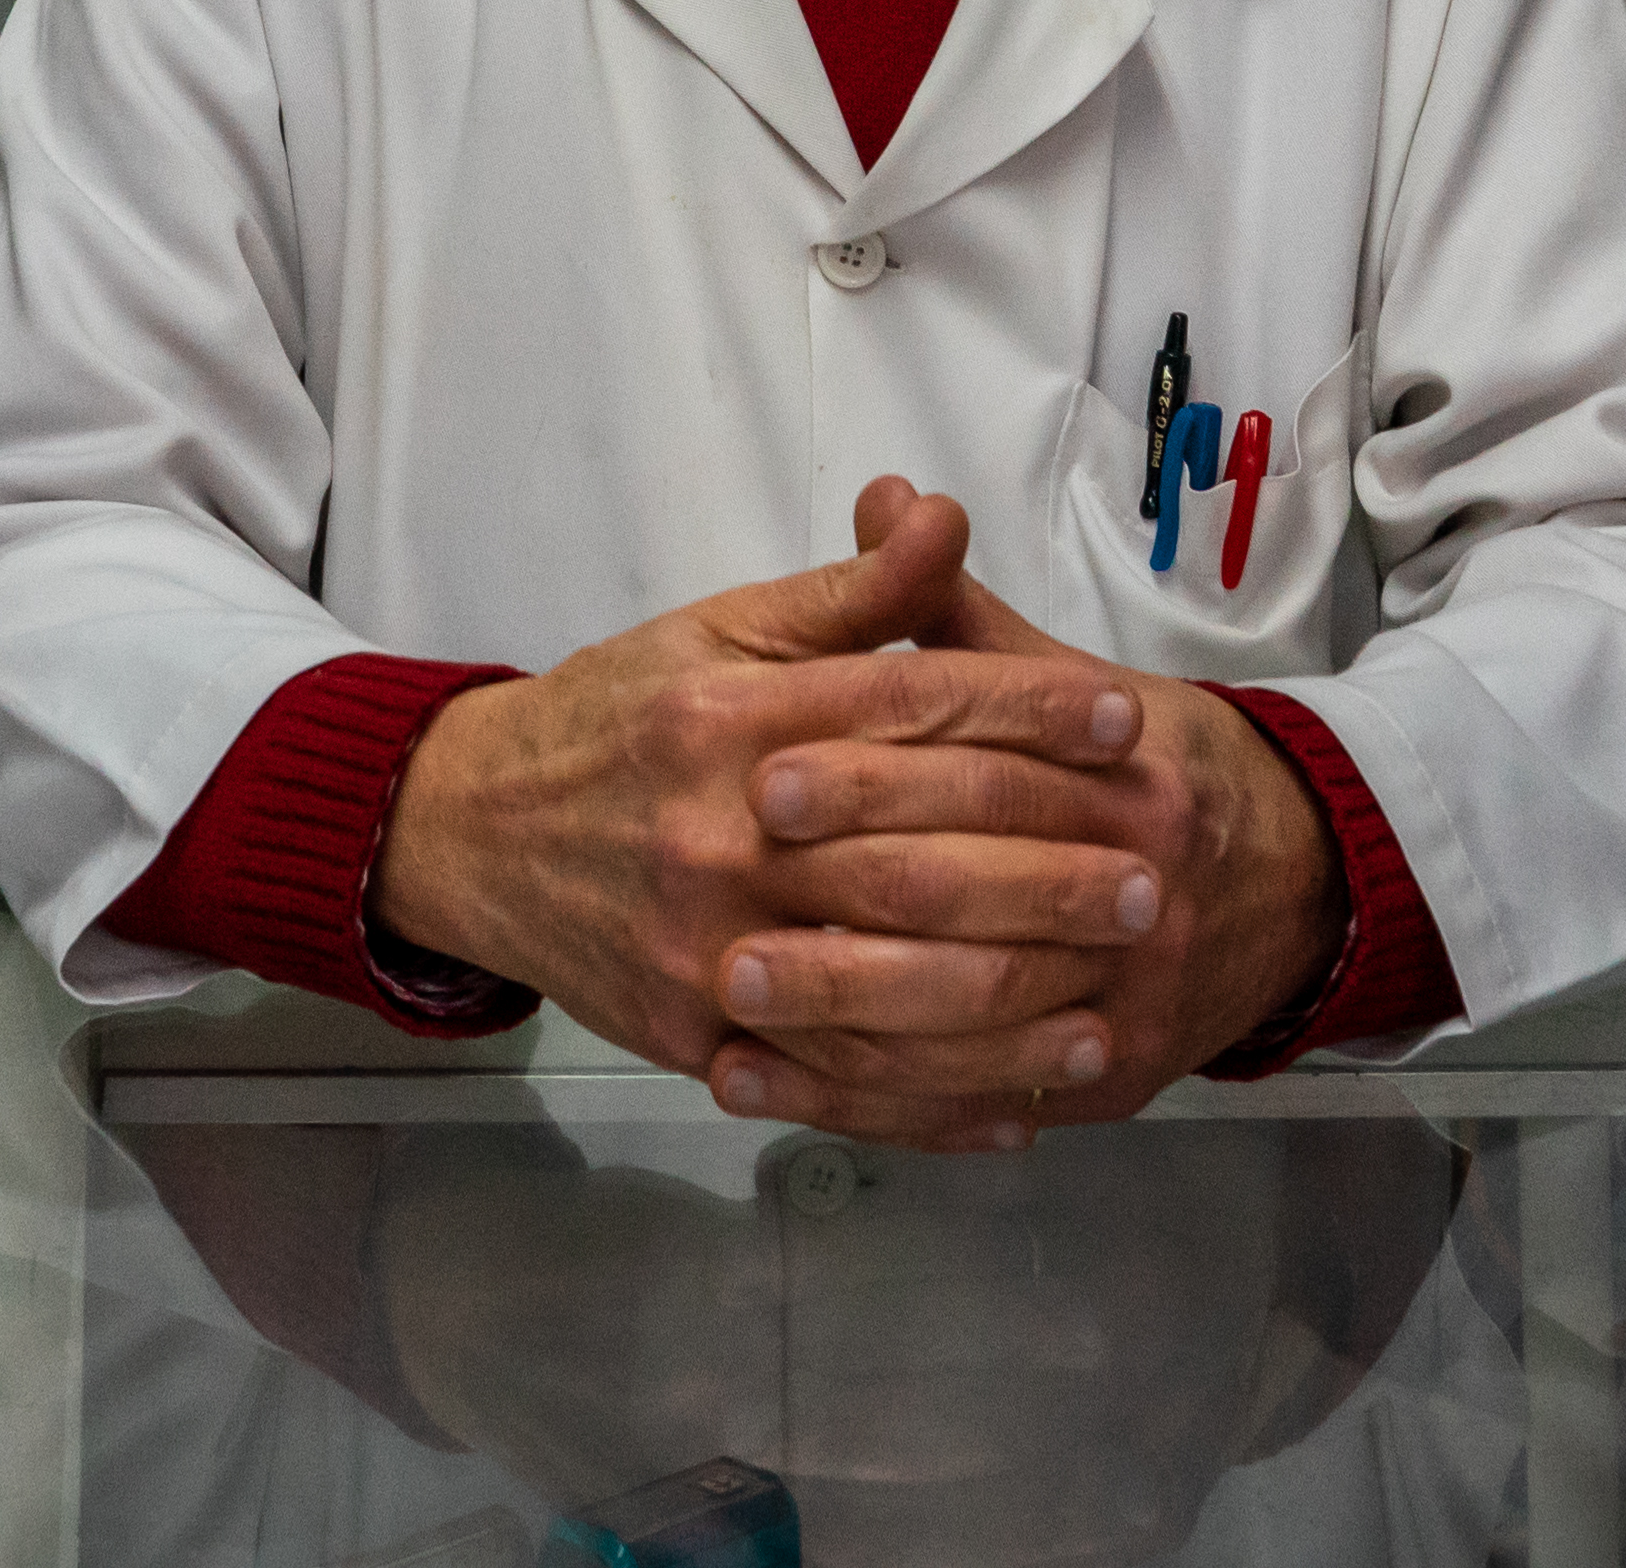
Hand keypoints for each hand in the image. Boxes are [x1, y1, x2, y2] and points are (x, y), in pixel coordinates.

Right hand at [375, 487, 1160, 1142]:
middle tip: (1153, 869)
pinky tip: (1020, 1109)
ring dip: (1013, 1006)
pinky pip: (833, 1083)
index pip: (906, 709)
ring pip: (884, 993)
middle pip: (911, 859)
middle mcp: (719, 838)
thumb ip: (844, 595)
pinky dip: (931, 1105)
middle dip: (1046, 868)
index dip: (1025, 710)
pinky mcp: (694, 1035)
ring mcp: (705, 950)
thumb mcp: (719, 632)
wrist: (473, 830)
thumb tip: (942, 515)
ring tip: (1114, 998)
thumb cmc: (615, 719)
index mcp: (732, 722)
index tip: (1123, 718)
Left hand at [701, 479, 1344, 1147]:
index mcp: (1129, 776)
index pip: (983, 773)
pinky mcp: (1107, 1082)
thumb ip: (960, 612)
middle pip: (971, 902)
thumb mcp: (1070, 679)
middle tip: (723, 906)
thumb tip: (887, 500)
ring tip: (725, 1001)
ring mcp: (1126, 998)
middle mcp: (1139, 889)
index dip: (870, 776)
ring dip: (838, 1019)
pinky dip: (868, 1101)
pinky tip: (765, 1082)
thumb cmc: (1151, 767)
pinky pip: (975, 1101)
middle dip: (842, 904)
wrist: (1295, 882)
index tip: (764, 776)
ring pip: (965, 1023)